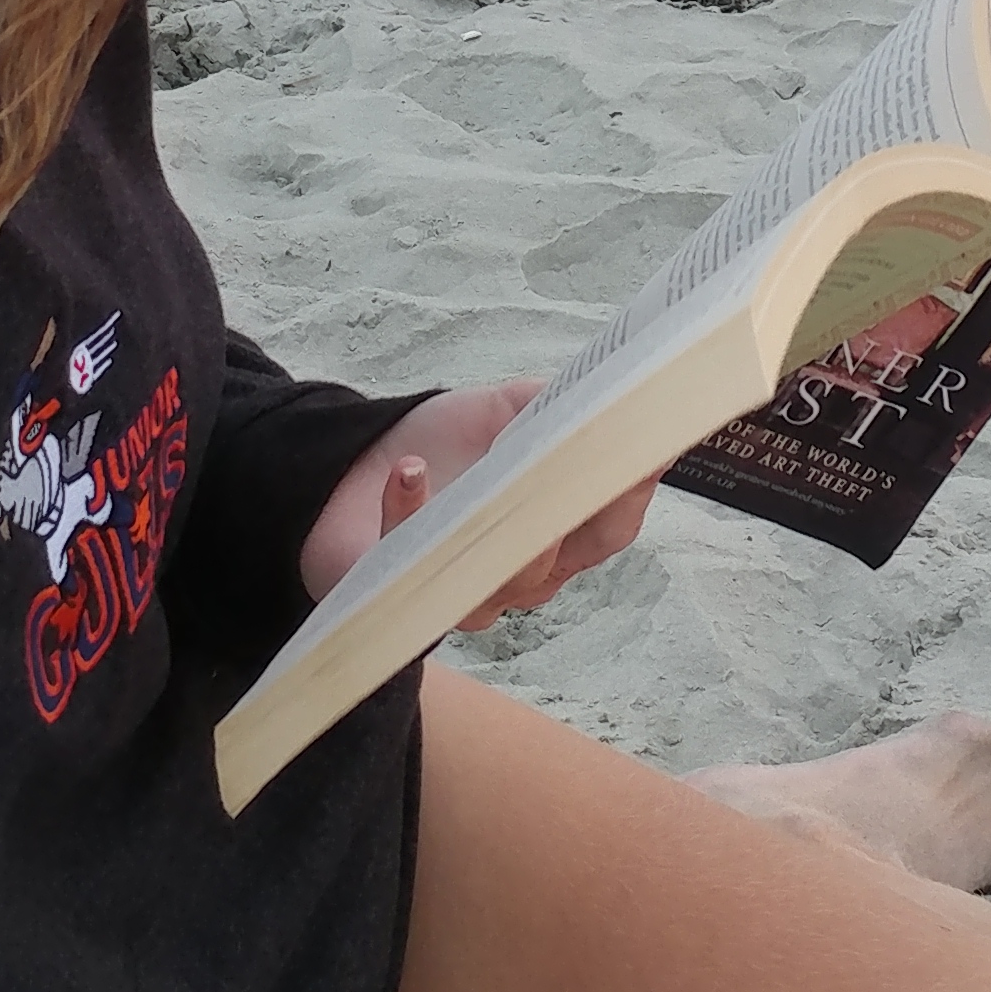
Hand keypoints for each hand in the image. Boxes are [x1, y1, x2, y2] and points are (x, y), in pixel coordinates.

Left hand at [298, 380, 655, 627]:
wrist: (354, 470)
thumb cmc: (439, 449)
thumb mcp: (506, 411)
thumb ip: (560, 406)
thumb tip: (617, 395)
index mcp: (556, 538)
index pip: (609, 528)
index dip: (626, 490)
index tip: (636, 446)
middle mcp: (515, 578)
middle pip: (554, 561)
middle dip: (560, 514)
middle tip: (564, 464)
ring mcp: (458, 595)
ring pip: (489, 577)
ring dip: (486, 516)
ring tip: (487, 462)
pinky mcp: (396, 596)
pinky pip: (408, 569)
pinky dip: (409, 512)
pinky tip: (410, 471)